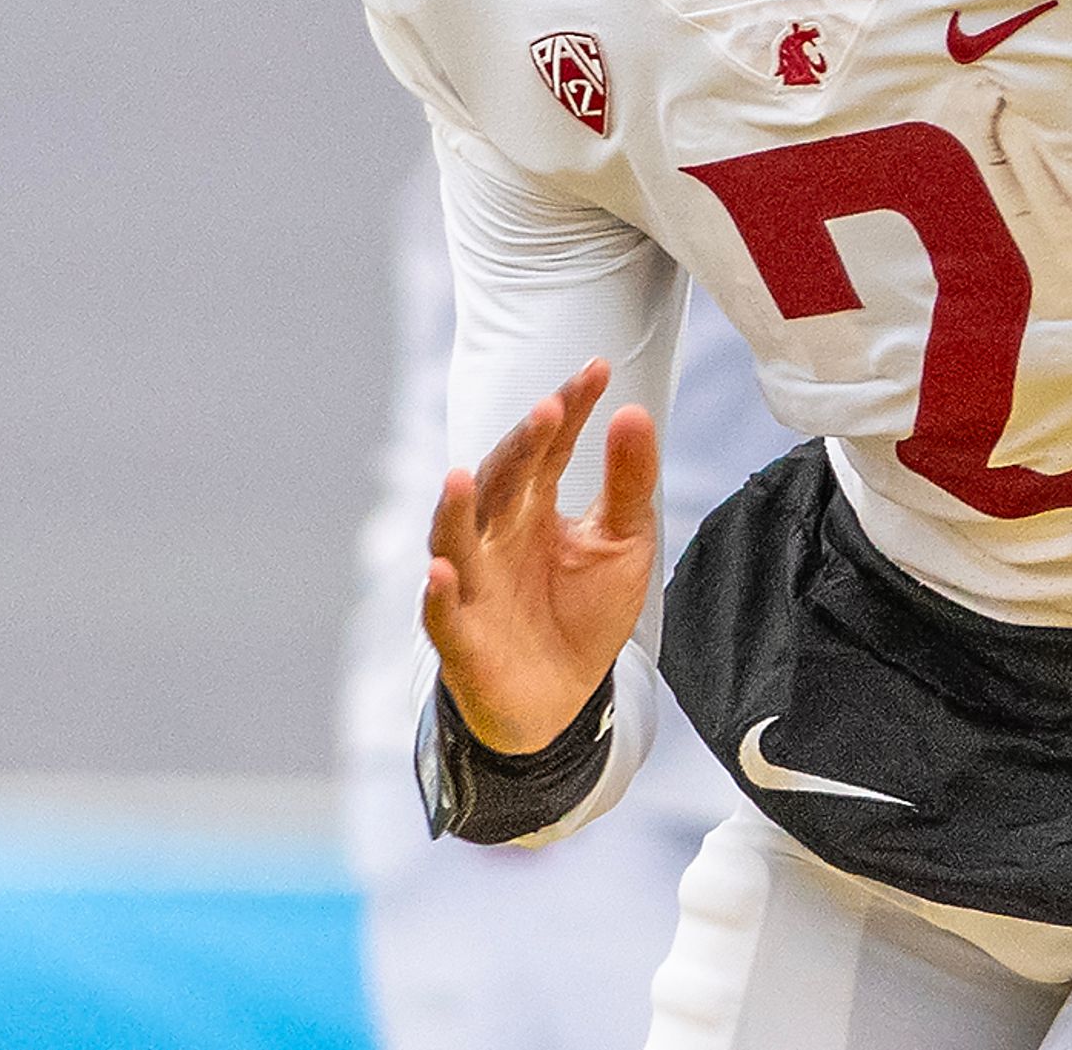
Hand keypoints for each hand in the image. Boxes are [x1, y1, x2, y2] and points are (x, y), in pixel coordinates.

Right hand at [423, 359, 661, 752]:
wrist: (560, 701)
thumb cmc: (585, 613)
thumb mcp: (622, 544)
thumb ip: (628, 483)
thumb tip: (634, 412)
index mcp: (533, 506)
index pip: (548, 448)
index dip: (568, 409)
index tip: (598, 370)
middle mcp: (495, 535)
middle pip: (501, 482)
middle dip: (520, 447)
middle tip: (548, 410)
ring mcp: (473, 584)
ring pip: (454, 539)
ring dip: (454, 510)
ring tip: (460, 475)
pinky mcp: (462, 640)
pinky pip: (443, 615)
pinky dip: (437, 595)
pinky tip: (441, 573)